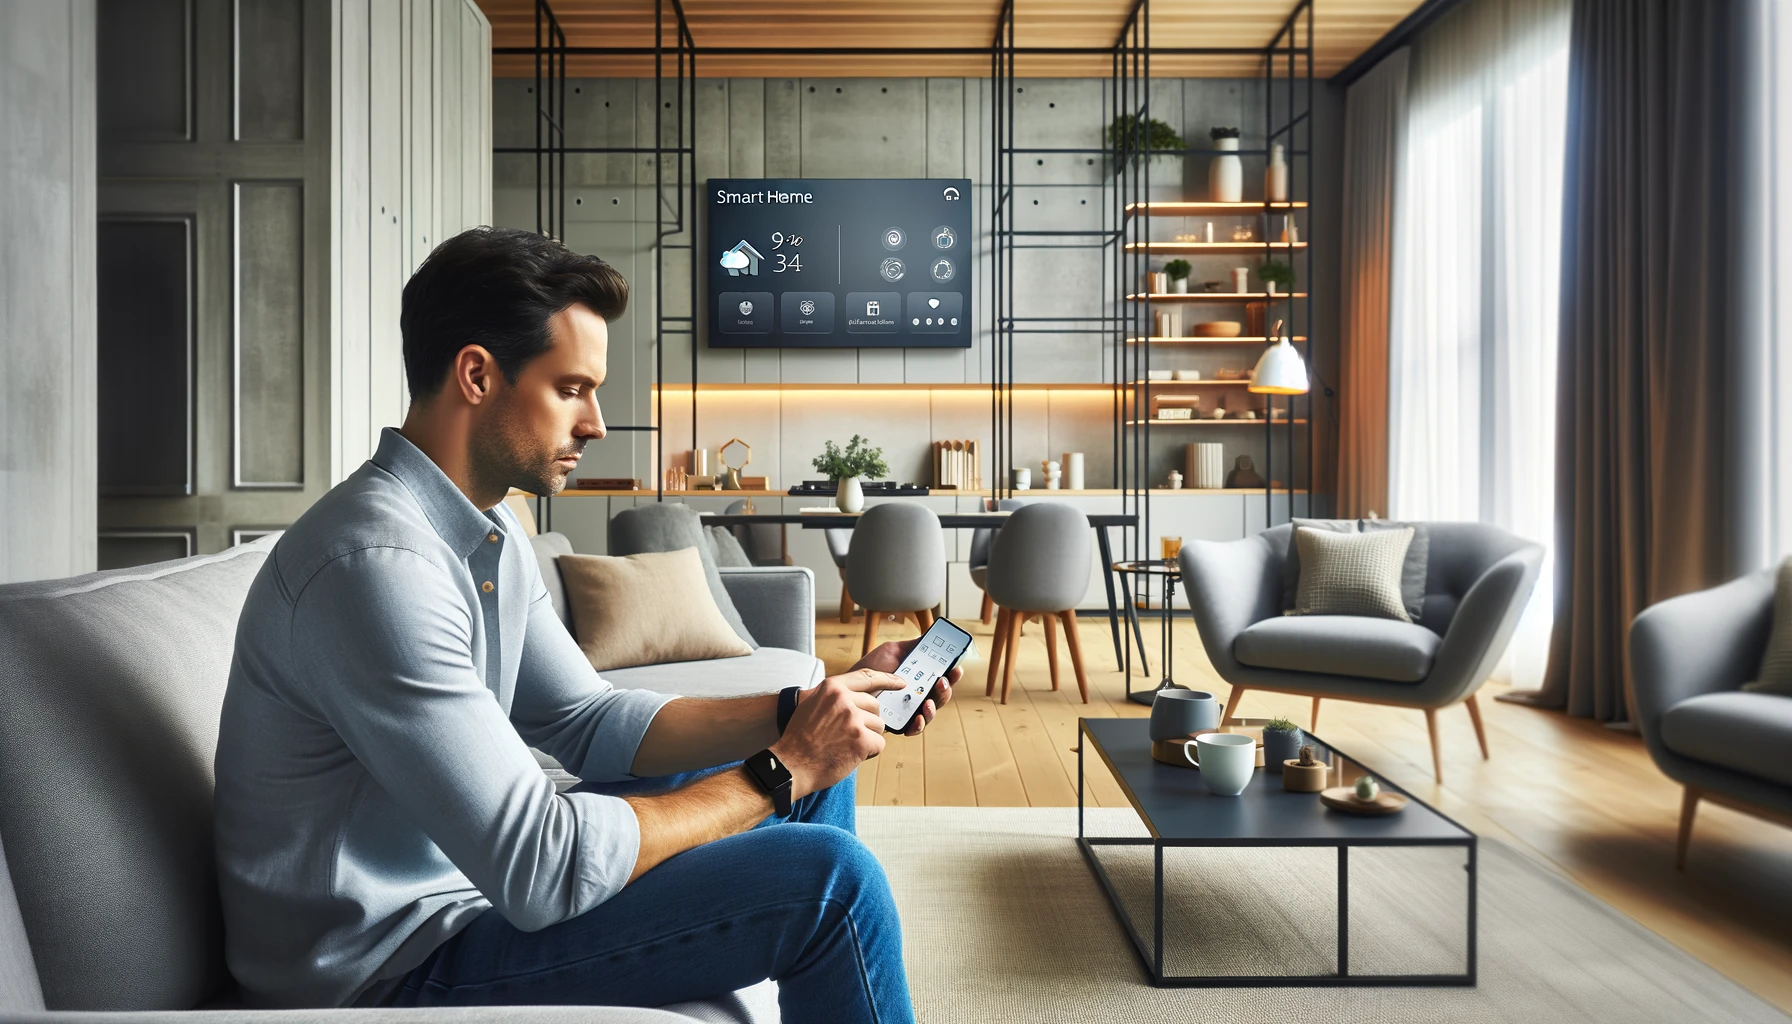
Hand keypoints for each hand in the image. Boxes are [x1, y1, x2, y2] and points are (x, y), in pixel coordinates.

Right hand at [770, 672, 894, 799]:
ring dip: (868, 738)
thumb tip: (861, 697)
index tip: (900, 682)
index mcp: (832, 688)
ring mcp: (853, 719)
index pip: (867, 677)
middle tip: (848, 735)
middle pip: (875, 706)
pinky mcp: (861, 740)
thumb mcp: (813, 705)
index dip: (887, 679)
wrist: (791, 765)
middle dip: (868, 722)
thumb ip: (836, 697)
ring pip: (879, 726)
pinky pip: (879, 744)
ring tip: (846, 746)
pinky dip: (869, 752)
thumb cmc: (800, 739)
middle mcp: (843, 699)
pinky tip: (851, 755)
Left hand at [844, 638, 960, 735]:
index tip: (956, 667)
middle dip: (946, 689)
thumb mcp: (891, 651)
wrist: (848, 686)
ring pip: (931, 712)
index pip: (941, 676)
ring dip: (934, 707)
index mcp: (918, 677)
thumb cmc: (869, 669)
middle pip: (940, 694)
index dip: (952, 673)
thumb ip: (911, 646)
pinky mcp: (899, 723)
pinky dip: (919, 724)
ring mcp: (909, 709)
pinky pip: (914, 728)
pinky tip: (917, 717)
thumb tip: (930, 638)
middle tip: (942, 681)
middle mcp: (917, 694)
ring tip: (928, 702)